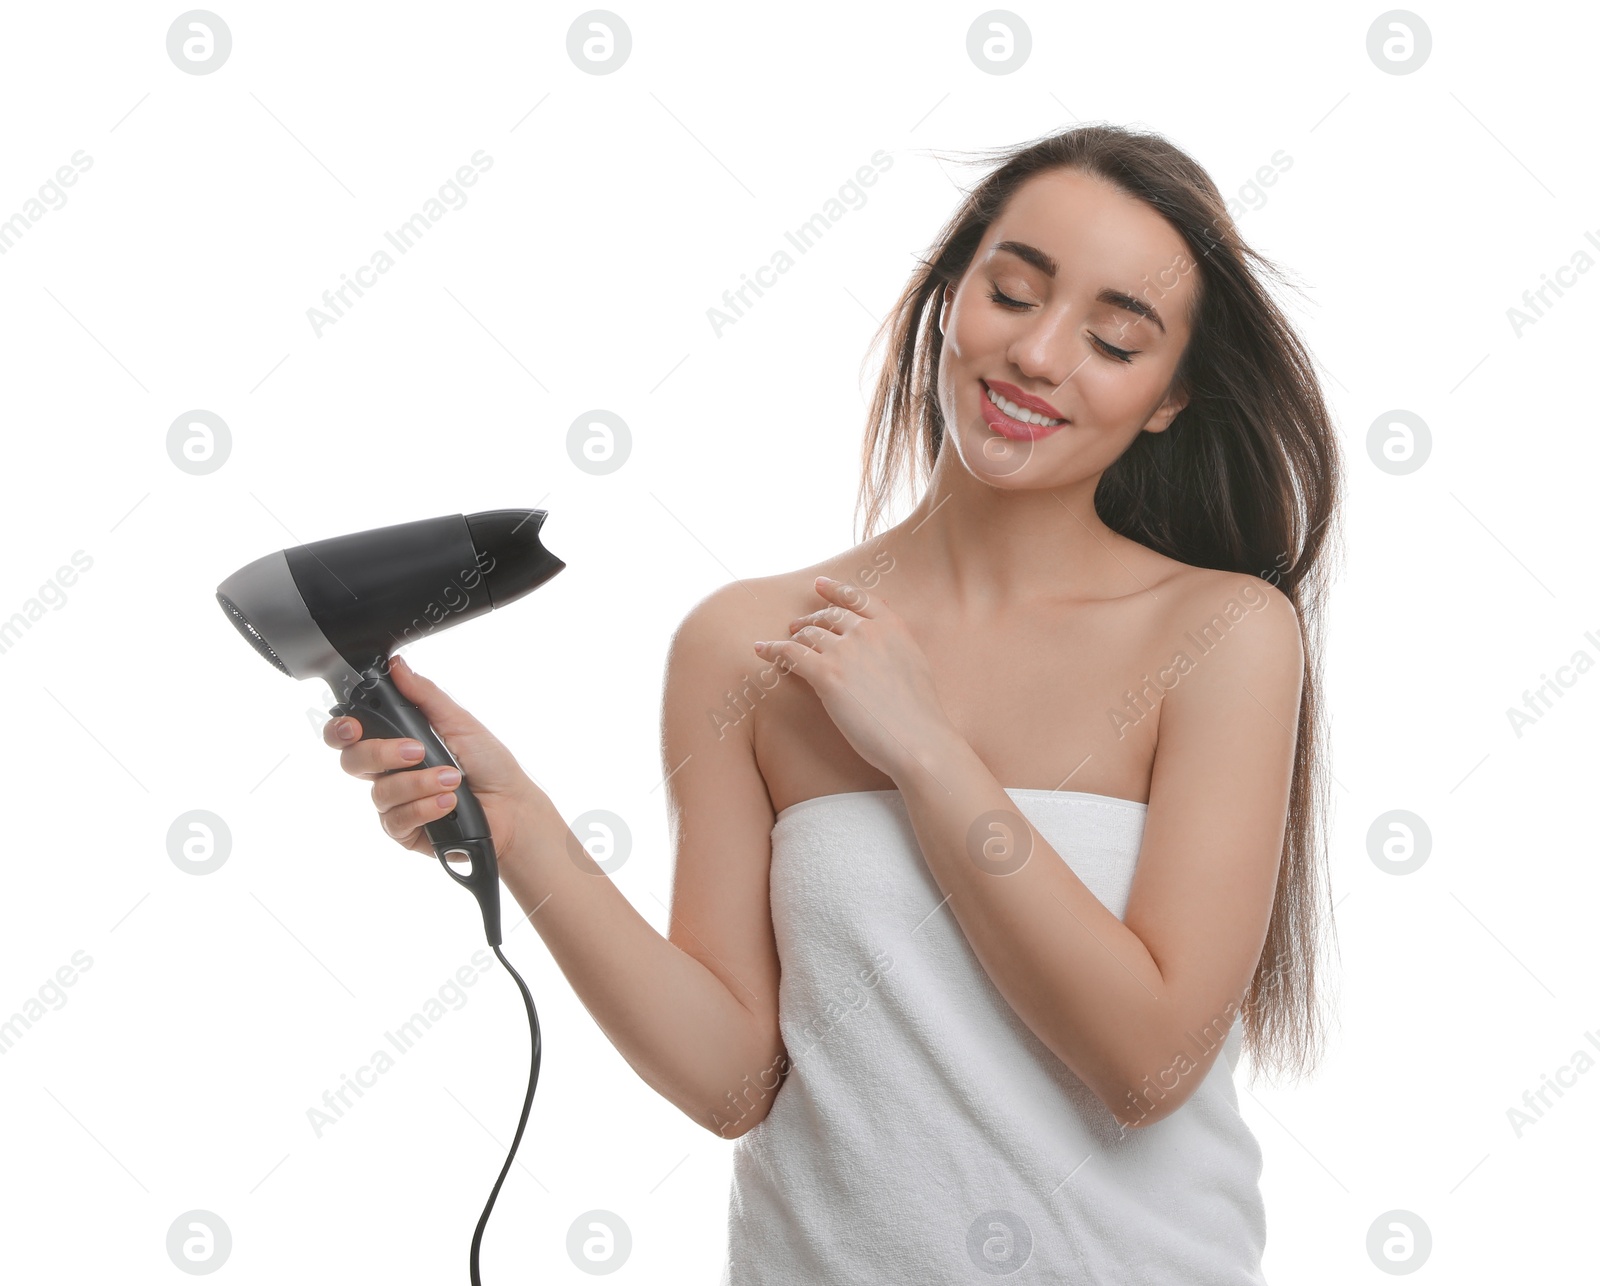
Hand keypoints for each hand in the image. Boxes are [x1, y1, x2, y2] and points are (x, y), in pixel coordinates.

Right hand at [322, 655, 545, 867]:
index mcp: (397, 741)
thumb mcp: (460, 722)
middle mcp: (390, 772)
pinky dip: (424, 808)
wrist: (512, 807)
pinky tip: (447, 803)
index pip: (352, 734)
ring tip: (452, 780)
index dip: (341, 730)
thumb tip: (398, 666)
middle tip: (415, 752)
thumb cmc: (490, 764)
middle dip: (380, 754)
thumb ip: (425, 696)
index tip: (353, 727)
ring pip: (379, 792)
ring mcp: (395, 802)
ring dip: (419, 783)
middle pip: (353, 761)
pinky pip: (396, 820)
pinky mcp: (404, 830)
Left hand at [753, 576, 956, 780]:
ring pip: (809, 634)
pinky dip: (772, 650)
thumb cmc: (918, 713)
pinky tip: (761, 650)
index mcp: (892, 626)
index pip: (858, 598)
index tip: (820, 585)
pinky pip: (790, 654)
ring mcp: (845, 651)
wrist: (917, 739)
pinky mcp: (826, 674)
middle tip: (797, 626)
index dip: (836, 589)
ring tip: (785, 643)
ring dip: (794, 637)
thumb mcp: (915, 663)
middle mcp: (867, 631)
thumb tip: (882, 637)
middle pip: (829, 616)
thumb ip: (895, 644)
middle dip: (812, 619)